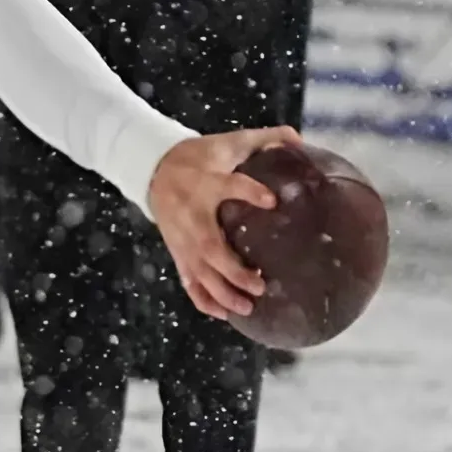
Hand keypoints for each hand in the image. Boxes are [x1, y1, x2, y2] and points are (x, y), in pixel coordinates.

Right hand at [144, 126, 302, 320]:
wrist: (154, 170)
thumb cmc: (199, 157)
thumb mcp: (226, 142)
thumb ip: (261, 139)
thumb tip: (297, 138)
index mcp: (206, 182)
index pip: (227, 186)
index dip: (248, 192)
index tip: (272, 200)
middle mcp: (192, 214)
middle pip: (209, 246)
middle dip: (233, 269)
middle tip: (260, 283)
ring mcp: (182, 238)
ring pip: (199, 271)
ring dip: (221, 292)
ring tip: (247, 307)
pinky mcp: (178, 251)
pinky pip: (188, 280)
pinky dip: (203, 299)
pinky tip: (224, 314)